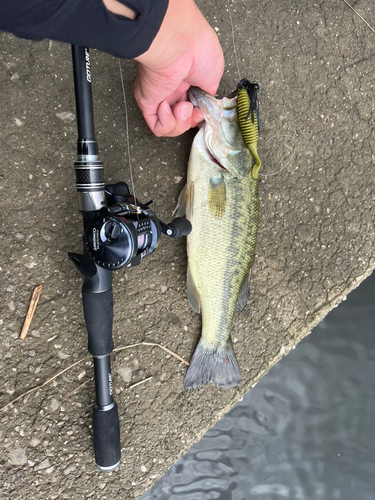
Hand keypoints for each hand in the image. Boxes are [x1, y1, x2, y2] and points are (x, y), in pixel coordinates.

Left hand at [134, 0, 223, 136]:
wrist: (179, 44)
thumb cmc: (198, 49)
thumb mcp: (214, 74)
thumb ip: (209, 94)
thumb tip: (206, 106)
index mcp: (187, 79)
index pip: (191, 108)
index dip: (199, 115)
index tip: (202, 110)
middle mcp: (172, 88)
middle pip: (181, 120)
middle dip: (190, 121)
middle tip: (193, 110)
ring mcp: (159, 96)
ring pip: (170, 127)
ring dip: (181, 123)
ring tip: (182, 106)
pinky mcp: (147, 103)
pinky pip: (157, 127)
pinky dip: (167, 123)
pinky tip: (168, 106)